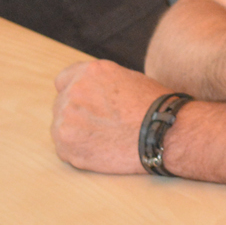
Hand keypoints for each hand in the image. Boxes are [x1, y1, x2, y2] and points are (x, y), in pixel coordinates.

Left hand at [51, 59, 170, 174]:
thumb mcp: (128, 78)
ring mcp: (66, 121)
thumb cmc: (154, 107)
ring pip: (61, 127)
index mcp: (89, 73)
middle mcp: (73, 93)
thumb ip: (101, 82)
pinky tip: (101, 150)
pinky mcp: (67, 147)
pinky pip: (65, 149)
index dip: (77, 93)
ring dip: (77, 132)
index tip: (87, 104)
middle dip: (78, 114)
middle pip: (62, 105)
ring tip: (104, 139)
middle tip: (102, 125)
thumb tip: (90, 91)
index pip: (64, 80)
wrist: (164, 134)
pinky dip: (79, 151)